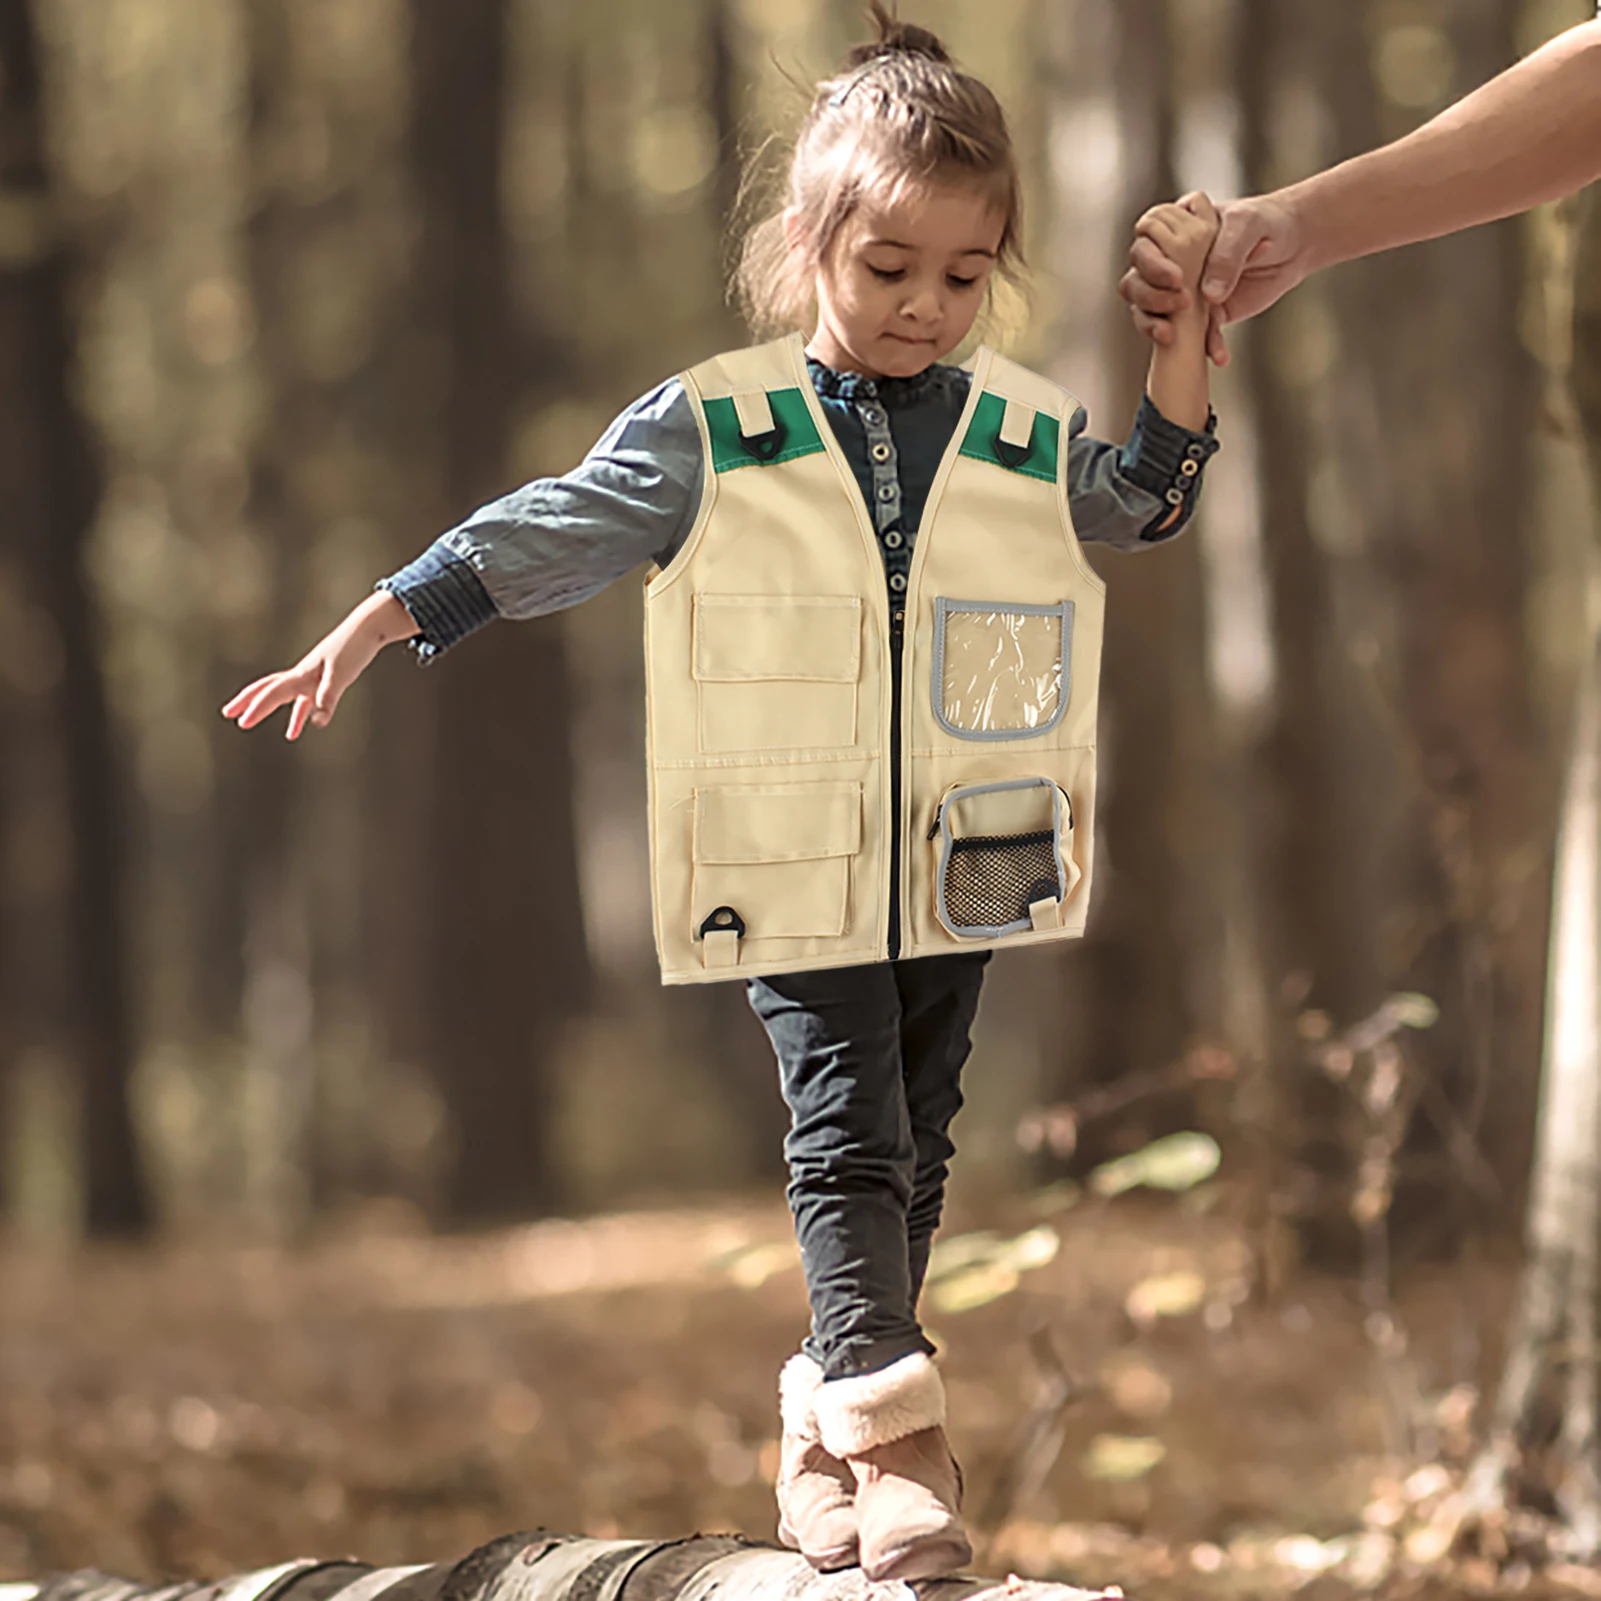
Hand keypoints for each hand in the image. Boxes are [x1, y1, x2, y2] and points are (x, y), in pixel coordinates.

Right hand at [222, 590, 415, 738]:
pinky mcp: (323, 679)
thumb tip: (318, 722)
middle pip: (267, 688)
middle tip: (227, 713)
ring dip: (266, 707)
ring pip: (281, 693)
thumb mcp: (342, 675)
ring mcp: (311, 676)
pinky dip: (300, 713)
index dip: (256, 708)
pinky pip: (305, 699)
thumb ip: (328, 697)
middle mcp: (302, 674)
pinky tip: (301, 728)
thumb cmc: (354, 649)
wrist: (368, 629)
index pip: (273, 693)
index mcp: (302, 673)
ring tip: (249, 721)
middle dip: (247, 701)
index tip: (241, 723)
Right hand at [1121, 191, 1308, 365]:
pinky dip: (1202, 346)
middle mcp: (1170, 260)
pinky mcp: (1199, 316)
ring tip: (1172, 336)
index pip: (1143, 243)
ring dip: (1154, 324)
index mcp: (1174, 230)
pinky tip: (1217, 354)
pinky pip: (1189, 336)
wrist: (1295, 245)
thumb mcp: (1248, 224)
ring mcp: (1181, 291)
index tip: (1175, 276)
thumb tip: (1208, 295)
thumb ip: (1226, 253)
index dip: (1149, 262)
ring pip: (1148, 311)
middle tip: (1180, 301)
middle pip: (1136, 281)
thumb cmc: (1267, 222)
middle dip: (1150, 296)